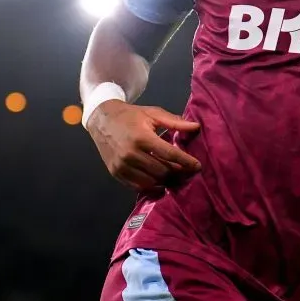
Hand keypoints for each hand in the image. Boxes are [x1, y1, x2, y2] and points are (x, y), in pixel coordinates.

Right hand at [87, 101, 201, 193]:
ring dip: (165, 181)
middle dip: (177, 172)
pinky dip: (151, 186)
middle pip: (162, 171)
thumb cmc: (131, 116)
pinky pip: (138, 187)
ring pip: (151, 182)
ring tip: (173, 175)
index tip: (198, 166)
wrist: (102, 119)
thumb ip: (175, 122)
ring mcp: (122, 166)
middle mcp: (131, 154)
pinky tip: (159, 182)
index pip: (170, 154)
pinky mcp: (116, 173)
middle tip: (186, 171)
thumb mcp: (153, 114)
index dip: (186, 162)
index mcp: (142, 137)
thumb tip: (196, 127)